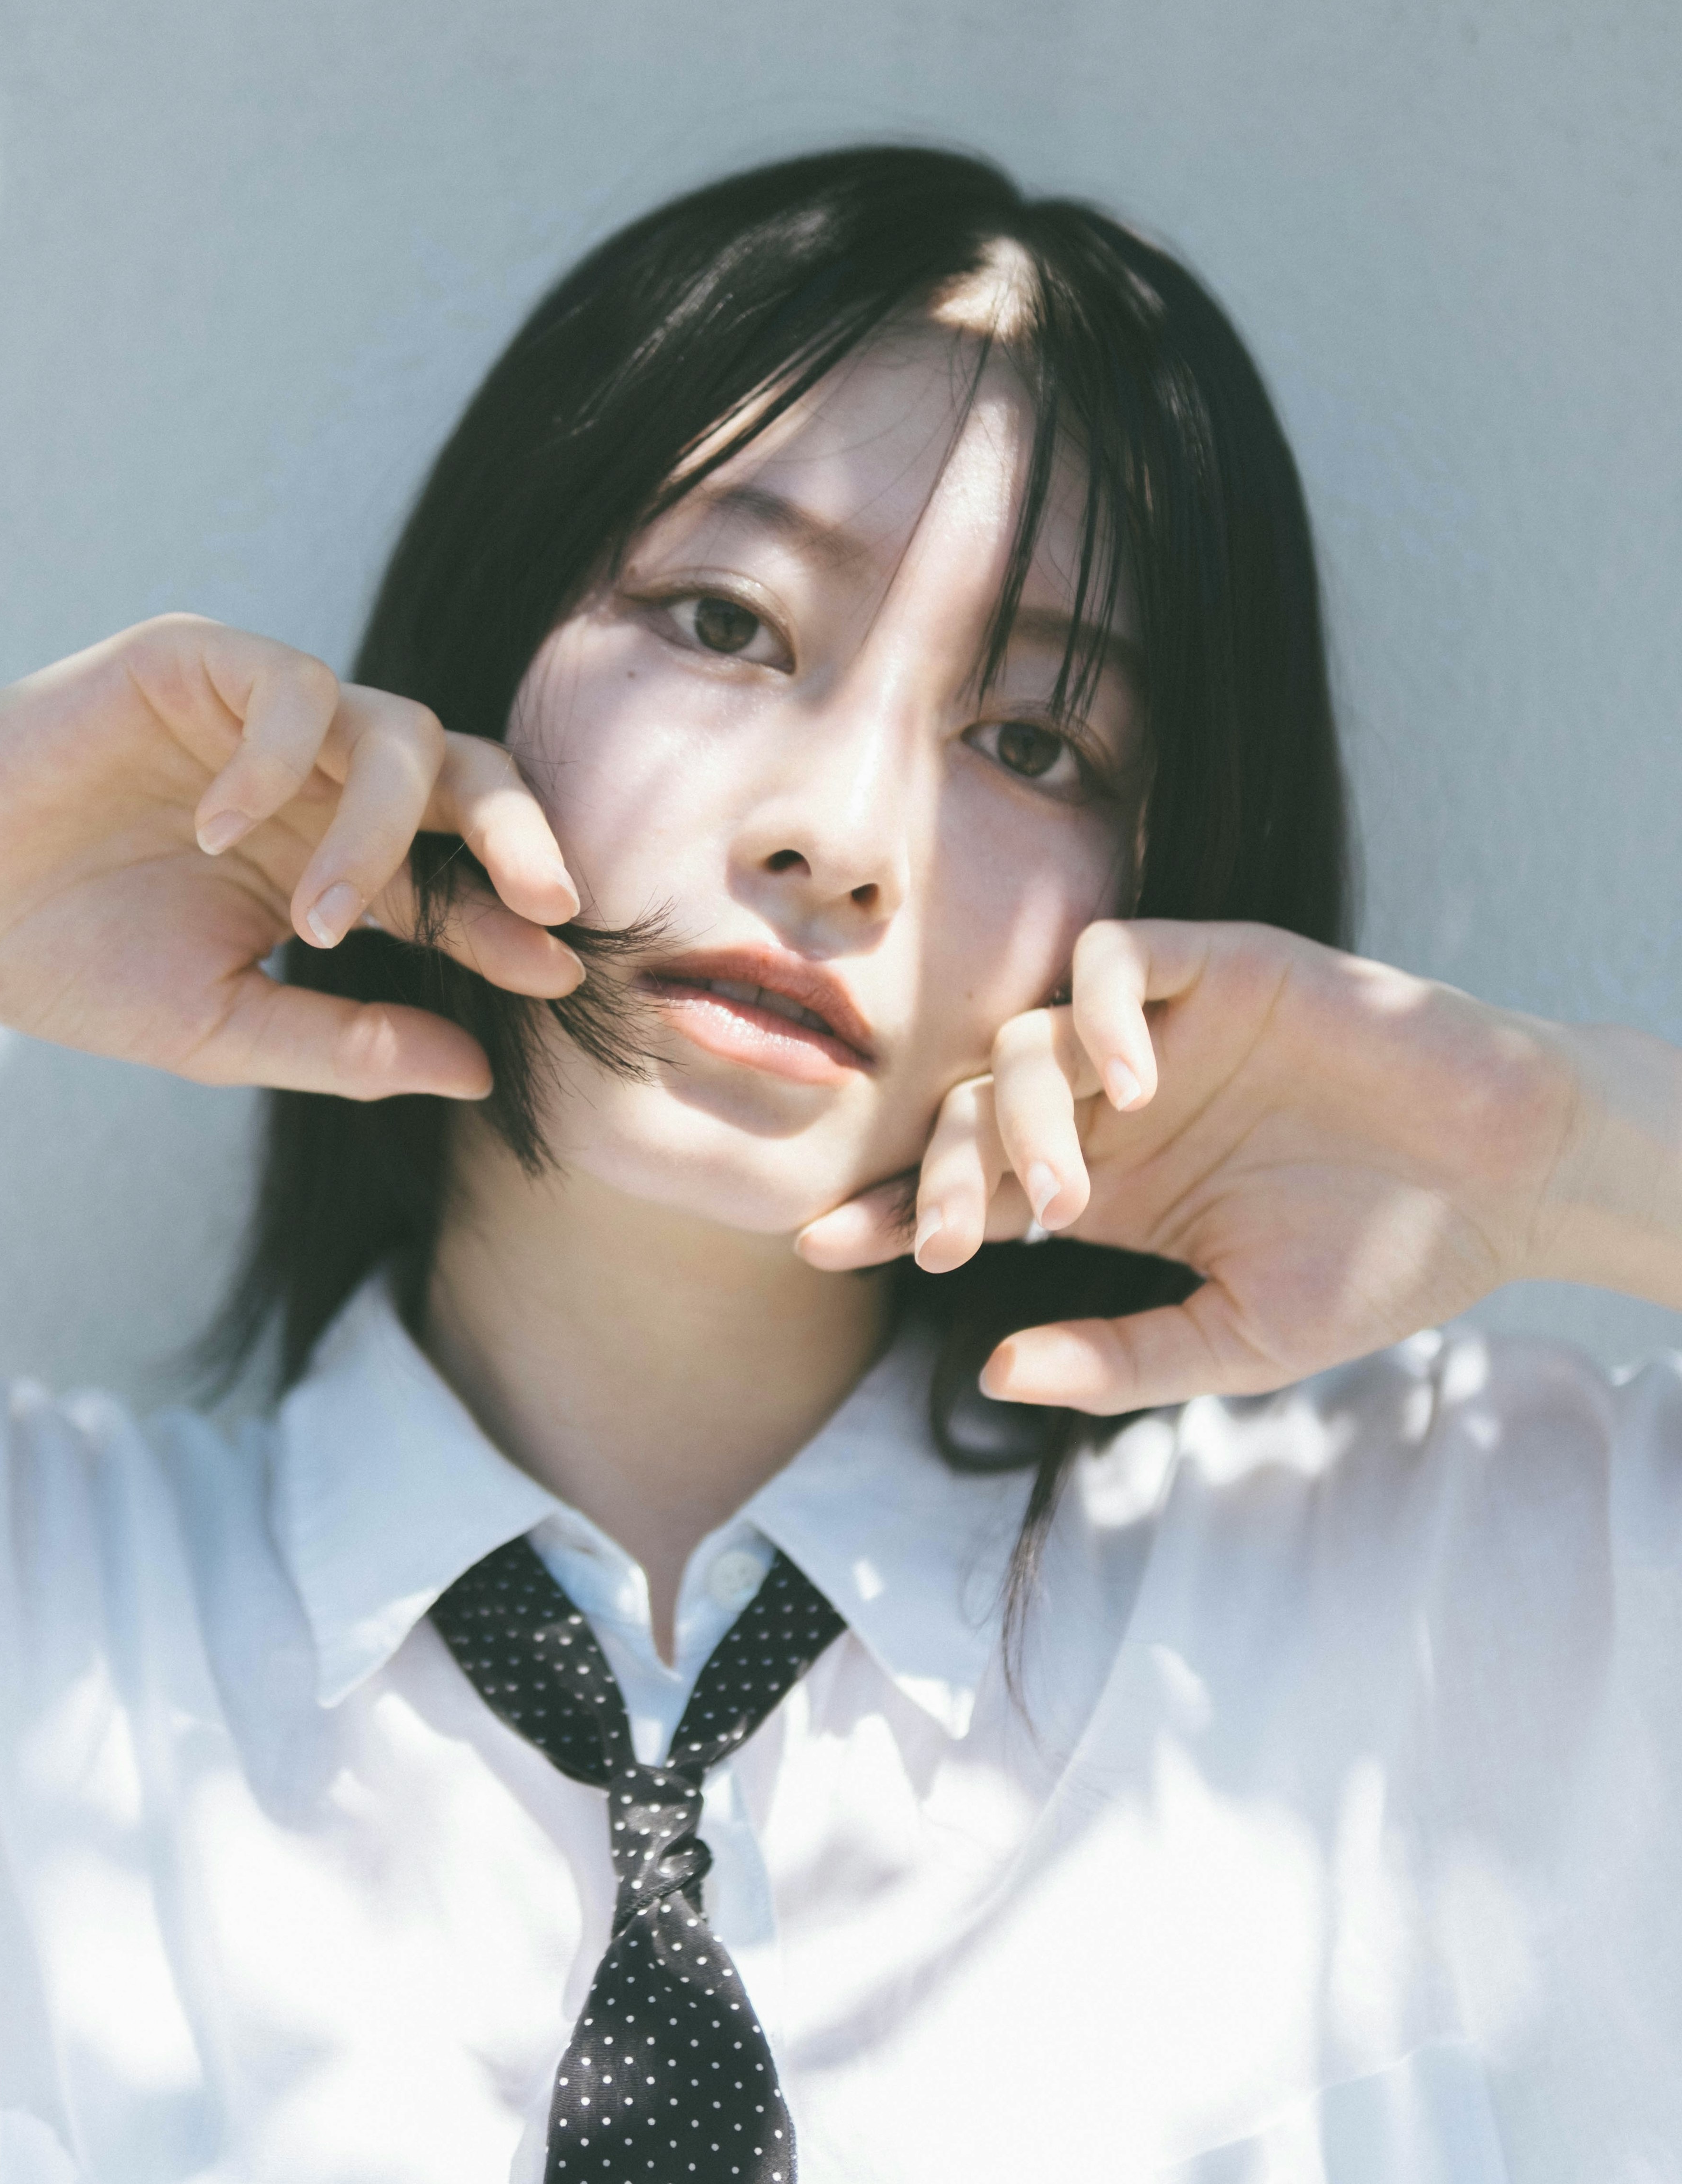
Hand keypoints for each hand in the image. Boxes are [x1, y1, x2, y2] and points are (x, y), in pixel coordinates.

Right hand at [0, 614, 582, 1096]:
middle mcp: (324, 784)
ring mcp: (267, 719)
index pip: (462, 880)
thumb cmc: (74, 965)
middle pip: (469, 778)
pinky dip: (278, 759)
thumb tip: (479, 1074)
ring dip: (379, 830)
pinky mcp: (199, 663)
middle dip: (521, 835)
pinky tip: (217, 831)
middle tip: (547, 903)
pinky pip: (293, 685)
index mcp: (342, 865)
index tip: (558, 977)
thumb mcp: (226, 1026)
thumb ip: (348, 1045)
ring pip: (396, 730)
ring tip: (316, 917)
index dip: (514, 923)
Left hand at [797, 920, 1593, 1413]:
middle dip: (934, 1176)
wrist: (1509, 1185)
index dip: (887, 1205)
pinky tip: (1133, 1087)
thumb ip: (1118, 1359)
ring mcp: (1165, 1031)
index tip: (818, 1243)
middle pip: (974, 1108)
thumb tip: (991, 1373)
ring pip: (1030, 1035)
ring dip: (1018, 1115)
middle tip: (938, 1242)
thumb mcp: (1237, 1338)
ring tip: (1065, 1197)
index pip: (967, 1184)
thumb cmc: (1381, 1263)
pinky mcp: (1226, 968)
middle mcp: (1117, 1101)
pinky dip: (1104, 1010)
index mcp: (1108, 1181)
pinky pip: (1122, 954)